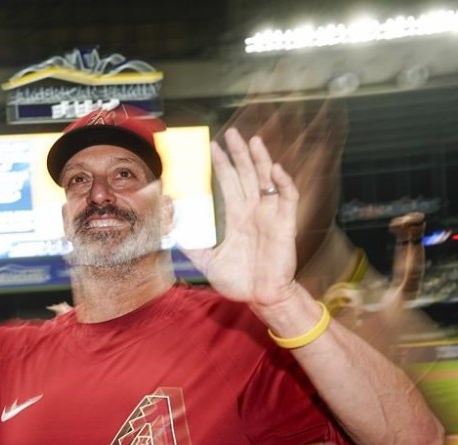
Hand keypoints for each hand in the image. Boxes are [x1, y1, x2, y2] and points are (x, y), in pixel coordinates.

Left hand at [183, 128, 299, 308]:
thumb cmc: (237, 280)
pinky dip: (282, 182)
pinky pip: (287, 197)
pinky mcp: (285, 222)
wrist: (260, 297)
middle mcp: (252, 210)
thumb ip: (189, 241)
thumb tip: (170, 222)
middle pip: (245, 174)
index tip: (208, 148)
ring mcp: (269, 214)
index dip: (219, 165)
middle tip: (229, 133)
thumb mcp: (205, 259)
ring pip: (265, 179)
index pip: (227, 183)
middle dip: (237, 154)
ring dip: (259, 159)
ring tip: (251, 140)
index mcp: (235, 216)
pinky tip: (274, 169)